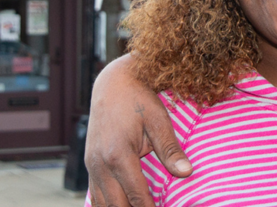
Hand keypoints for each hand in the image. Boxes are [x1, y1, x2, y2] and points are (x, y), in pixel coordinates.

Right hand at [85, 55, 191, 205]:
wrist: (113, 82)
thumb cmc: (138, 99)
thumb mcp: (159, 121)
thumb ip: (170, 150)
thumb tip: (186, 172)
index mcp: (118, 154)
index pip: (136, 193)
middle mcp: (100, 164)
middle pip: (115, 204)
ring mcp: (92, 165)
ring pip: (101, 202)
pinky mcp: (90, 163)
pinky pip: (95, 193)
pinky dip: (106, 204)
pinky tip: (120, 206)